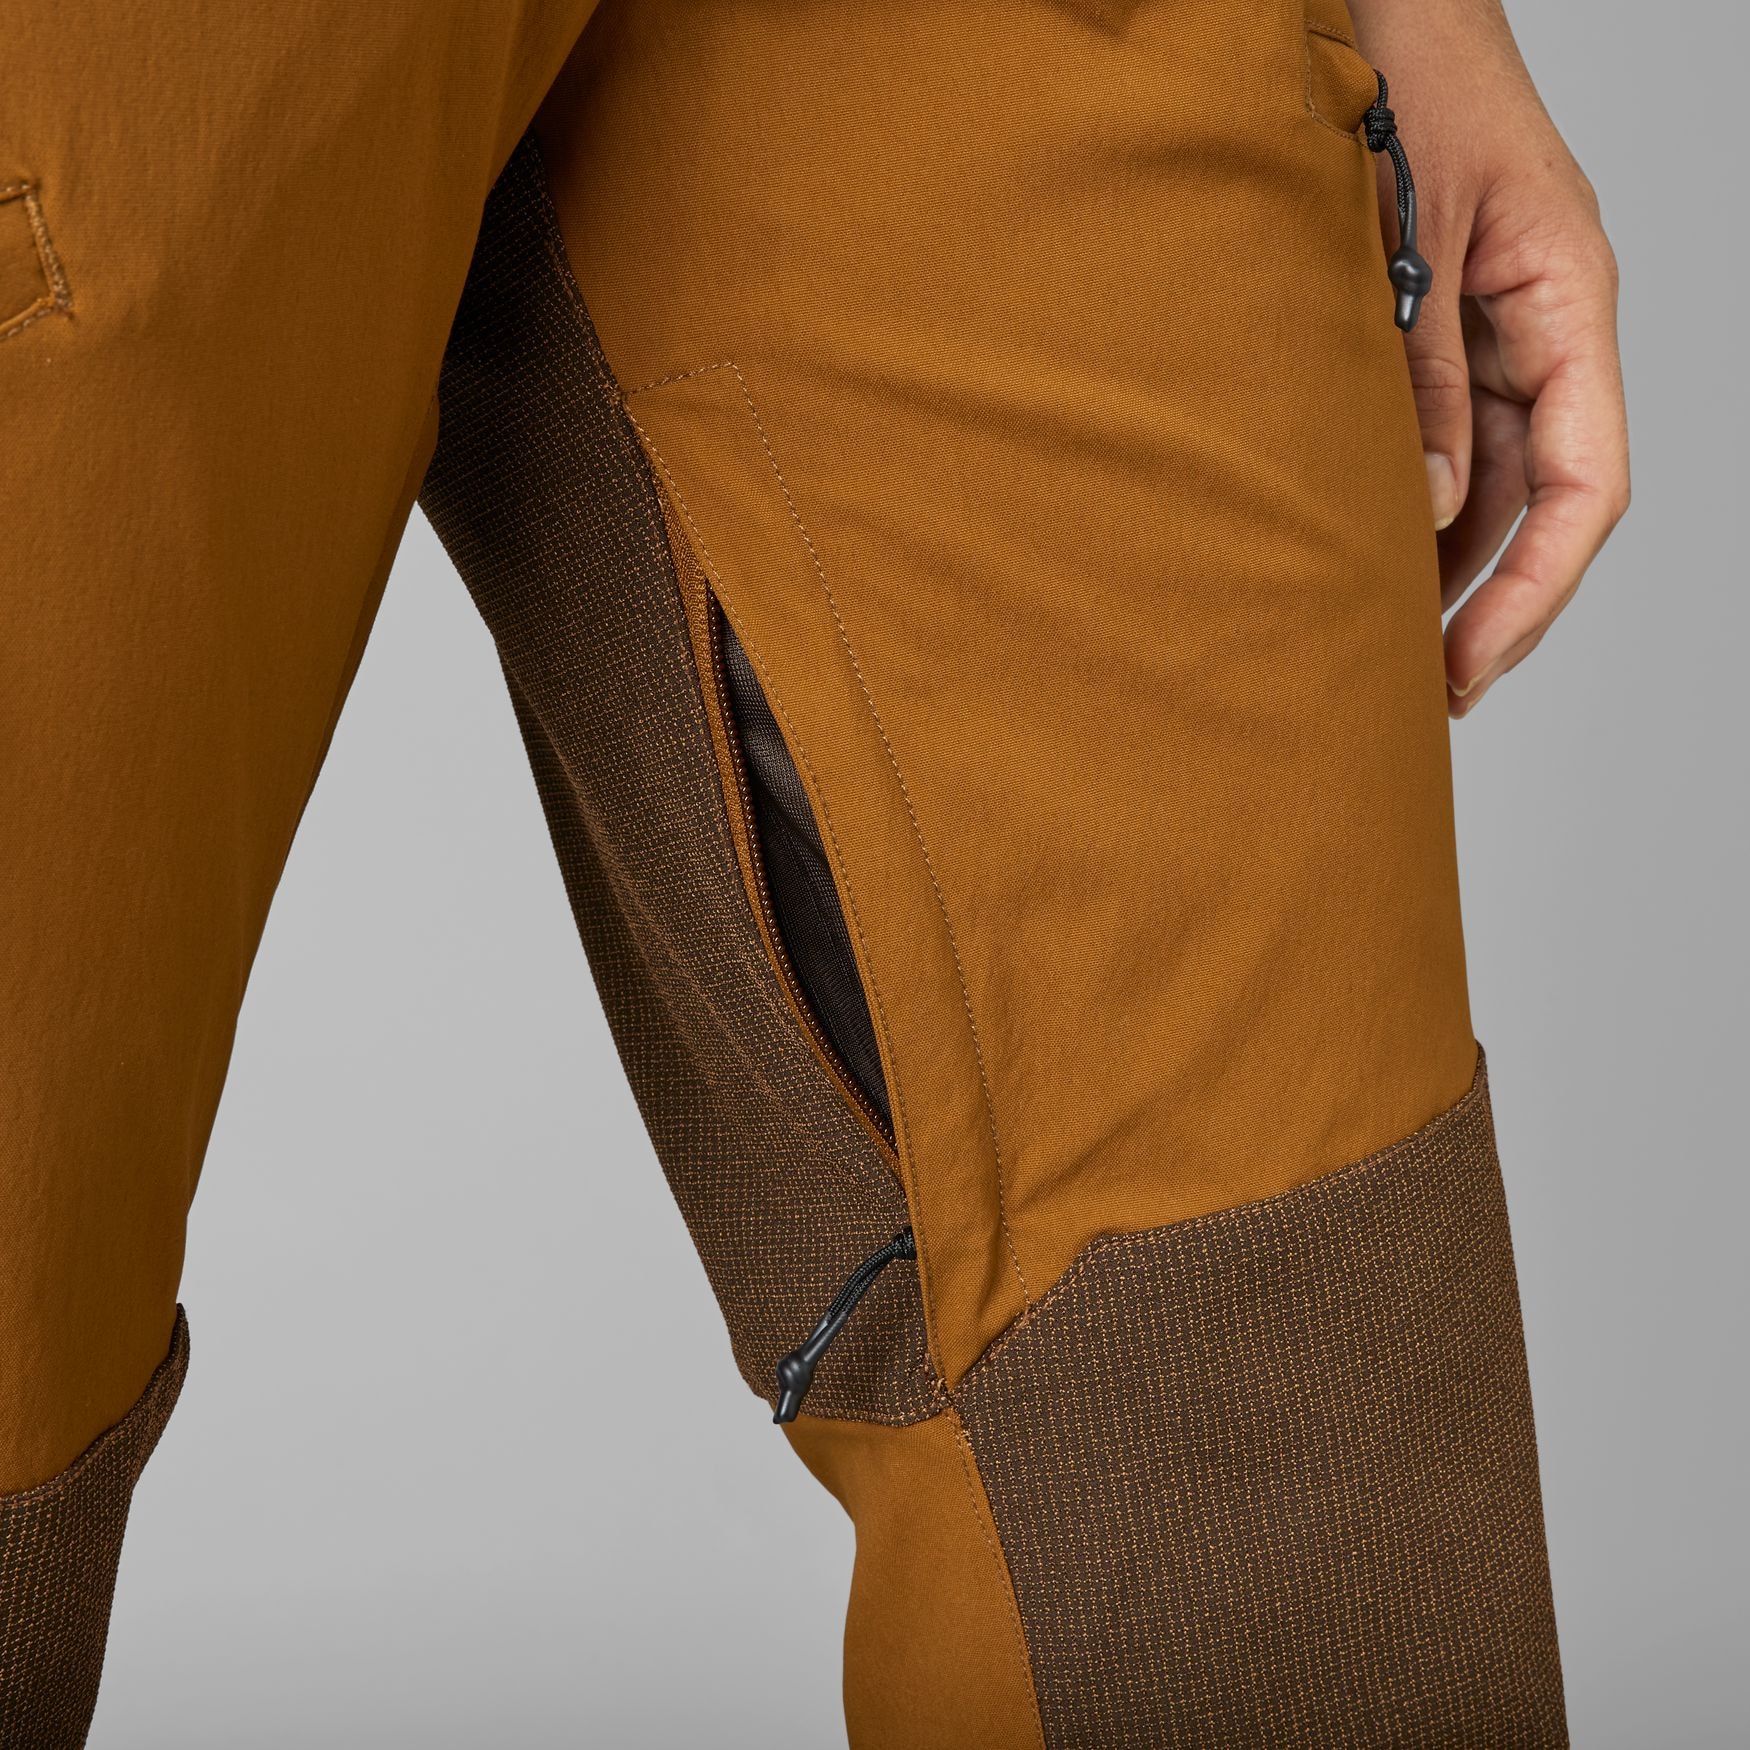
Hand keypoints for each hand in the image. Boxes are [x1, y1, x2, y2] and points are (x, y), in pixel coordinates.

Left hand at [1347, 0, 1629, 715]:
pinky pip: (1443, 439)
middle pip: (1542, 501)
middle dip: (1490, 603)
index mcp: (1569, 305)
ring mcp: (1496, 333)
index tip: (1469, 669)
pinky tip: (1373, 562)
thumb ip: (1423, 375)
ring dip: (1449, 566)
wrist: (1375, 7)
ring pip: (1491, 481)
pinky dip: (1414, 505)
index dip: (1534, 592)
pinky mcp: (1442, 331)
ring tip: (1391, 654)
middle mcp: (1543, 332)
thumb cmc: (1408, 88)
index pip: (1585, 485)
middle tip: (1424, 693)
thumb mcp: (1411, 245)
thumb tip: (1433, 507)